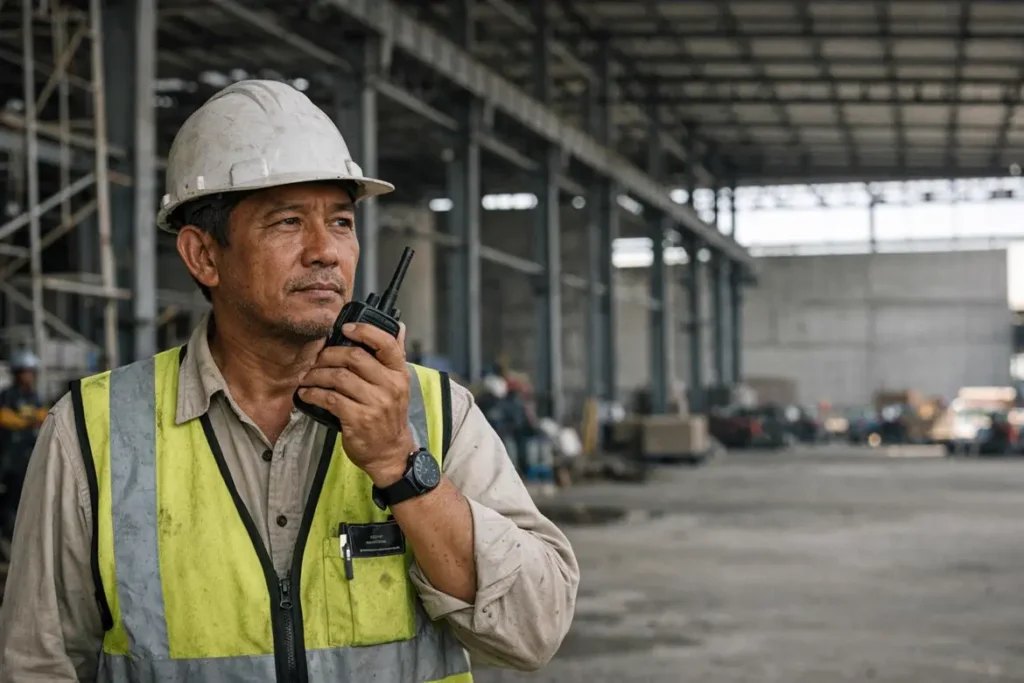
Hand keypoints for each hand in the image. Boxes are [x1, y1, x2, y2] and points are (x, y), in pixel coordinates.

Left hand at [297, 323, 416, 485]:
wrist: (390, 452)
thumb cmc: (389, 417)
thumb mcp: (399, 385)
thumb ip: (395, 357)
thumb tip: (399, 327)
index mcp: (399, 374)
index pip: (386, 343)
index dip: (365, 331)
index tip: (346, 329)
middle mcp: (390, 386)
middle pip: (354, 357)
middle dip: (329, 355)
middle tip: (317, 359)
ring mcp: (375, 403)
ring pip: (339, 377)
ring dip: (317, 375)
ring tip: (308, 377)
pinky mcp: (358, 419)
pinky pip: (330, 398)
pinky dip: (313, 394)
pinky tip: (306, 394)